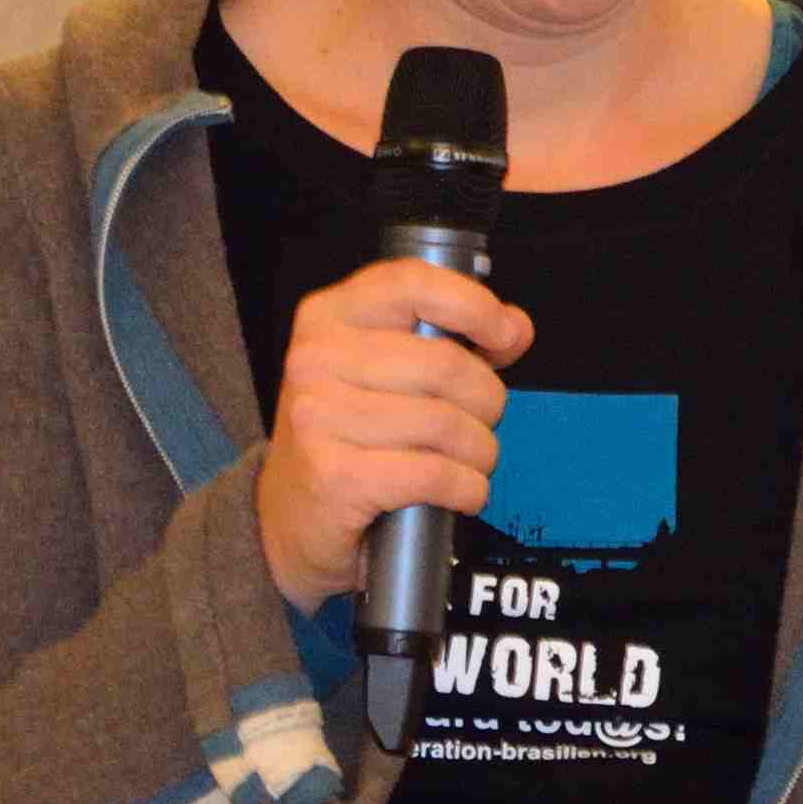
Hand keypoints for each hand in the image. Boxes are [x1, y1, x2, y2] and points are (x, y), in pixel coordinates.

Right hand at [256, 258, 532, 606]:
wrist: (287, 519)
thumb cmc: (347, 438)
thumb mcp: (385, 374)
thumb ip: (451, 341)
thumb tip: (515, 328)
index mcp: (329, 316)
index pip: (412, 283)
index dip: (473, 305)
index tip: (505, 335)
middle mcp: (315, 358)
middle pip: (444, 364)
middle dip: (487, 401)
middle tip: (481, 423)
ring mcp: (318, 417)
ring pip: (446, 423)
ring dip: (480, 452)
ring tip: (471, 462)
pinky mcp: (334, 476)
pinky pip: (434, 474)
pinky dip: (467, 488)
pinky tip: (462, 492)